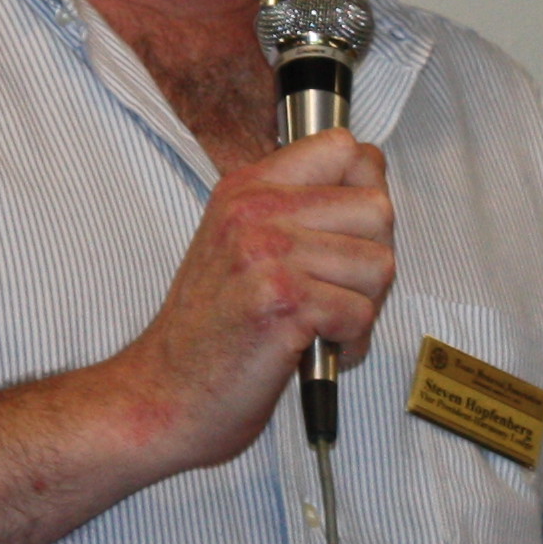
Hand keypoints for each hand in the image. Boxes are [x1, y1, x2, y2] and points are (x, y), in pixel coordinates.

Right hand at [108, 130, 393, 474]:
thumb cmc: (209, 331)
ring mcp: (267, 253)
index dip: (362, 193)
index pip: (345, 148)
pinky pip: (361, 314)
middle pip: (376, 208)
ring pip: (379, 264)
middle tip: (333, 293)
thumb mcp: (239, 242)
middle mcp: (256, 210)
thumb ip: (298, 206)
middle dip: (371, 261)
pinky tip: (313, 349)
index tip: (343, 234)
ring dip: (363, 307)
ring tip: (320, 325)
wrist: (163, 395)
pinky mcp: (283, 302)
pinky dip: (350, 344)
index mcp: (248, 188)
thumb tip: (371, 170)